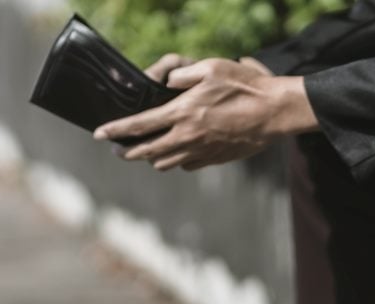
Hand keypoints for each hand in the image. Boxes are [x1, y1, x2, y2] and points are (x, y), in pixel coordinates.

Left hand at [94, 58, 317, 170]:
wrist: (274, 113)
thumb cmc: (245, 86)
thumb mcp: (211, 68)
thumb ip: (183, 74)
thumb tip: (167, 81)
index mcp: (182, 113)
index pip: (139, 125)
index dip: (116, 130)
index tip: (100, 134)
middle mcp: (188, 137)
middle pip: (148, 151)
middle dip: (128, 151)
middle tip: (118, 150)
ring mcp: (202, 151)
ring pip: (166, 163)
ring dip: (152, 158)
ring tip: (146, 152)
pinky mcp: (216, 158)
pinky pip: (188, 165)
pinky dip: (177, 161)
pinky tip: (177, 154)